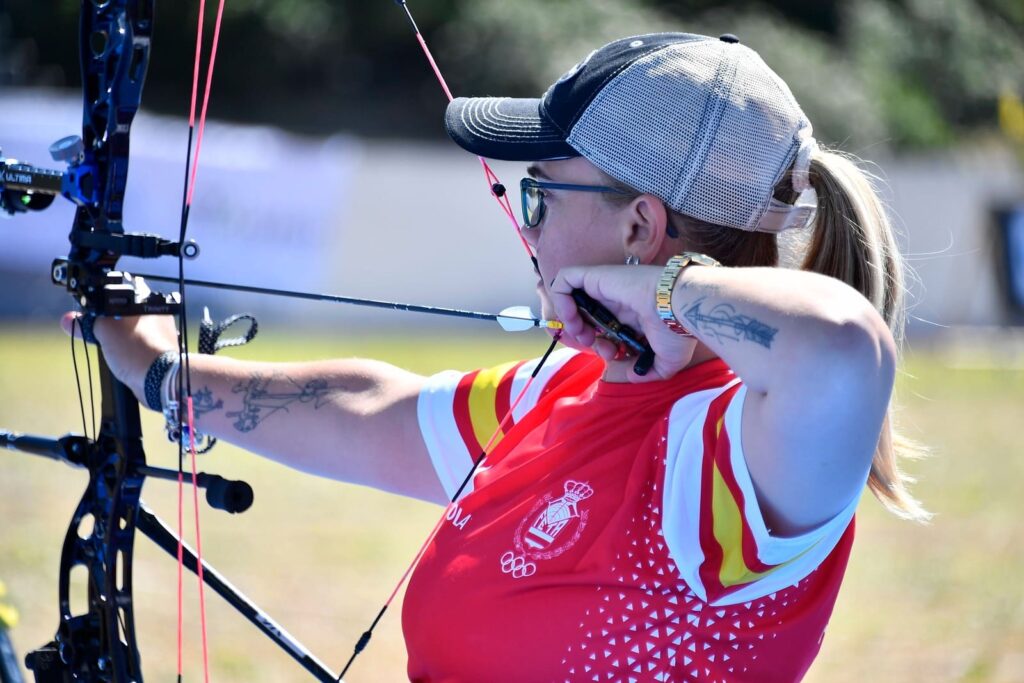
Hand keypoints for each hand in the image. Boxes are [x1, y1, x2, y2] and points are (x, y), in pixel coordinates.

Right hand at [61, 312, 178, 400]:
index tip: (88, 314)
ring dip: (116, 340)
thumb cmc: (135, 348)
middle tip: (97, 334)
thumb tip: (67, 320)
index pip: (119, 295)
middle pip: (123, 314)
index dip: (101, 303)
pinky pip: (137, 346)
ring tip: (109, 348)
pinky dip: (127, 351)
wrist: (160, 379)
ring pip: (130, 332)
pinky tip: (120, 358)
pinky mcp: (160, 351)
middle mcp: (157, 315)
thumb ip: (86, 323)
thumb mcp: (105, 330)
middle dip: (107, 324)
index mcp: (148, 302)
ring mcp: (161, 334)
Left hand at [549, 265, 698, 381]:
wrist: (679, 309)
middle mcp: (616, 299)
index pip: (603, 327)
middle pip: (585, 314)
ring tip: (580, 333)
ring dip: (568, 318)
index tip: (610, 354)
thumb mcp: (665, 362)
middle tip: (591, 344)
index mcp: (631, 314)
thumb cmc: (677, 332)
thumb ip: (647, 371)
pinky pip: (565, 279)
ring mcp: (605, 286)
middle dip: (582, 334)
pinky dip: (561, 298)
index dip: (599, 343)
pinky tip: (573, 318)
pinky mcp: (596, 275)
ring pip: (571, 296)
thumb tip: (633, 376)